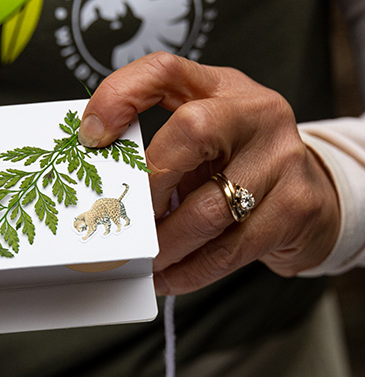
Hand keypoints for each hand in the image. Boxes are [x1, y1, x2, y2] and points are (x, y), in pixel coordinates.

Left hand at [78, 52, 339, 294]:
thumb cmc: (238, 164)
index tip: (91, 136)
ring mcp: (281, 158)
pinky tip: (167, 277)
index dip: (122, 95)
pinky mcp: (294, 208)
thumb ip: (159, 146)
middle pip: (192, 131)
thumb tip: (103, 184)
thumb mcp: (203, 139)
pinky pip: (229, 249)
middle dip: (148, 186)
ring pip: (208, 208)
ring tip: (142, 262)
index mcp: (221, 89)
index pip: (165, 71)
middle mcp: (256, 114)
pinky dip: (189, 271)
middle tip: (127, 222)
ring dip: (164, 245)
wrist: (311, 197)